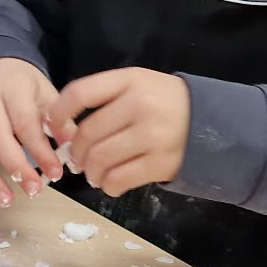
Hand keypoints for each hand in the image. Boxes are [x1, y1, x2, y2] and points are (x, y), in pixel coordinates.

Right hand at [0, 58, 62, 208]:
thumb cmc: (20, 85)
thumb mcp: (44, 91)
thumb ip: (58, 119)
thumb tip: (72, 148)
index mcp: (11, 88)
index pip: (24, 122)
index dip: (40, 150)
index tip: (56, 173)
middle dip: (15, 167)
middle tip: (34, 190)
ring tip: (7, 201)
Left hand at [44, 68, 190, 199]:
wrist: (213, 121)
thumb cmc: (164, 102)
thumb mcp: (138, 84)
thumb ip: (104, 97)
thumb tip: (62, 127)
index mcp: (130, 80)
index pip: (80, 93)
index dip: (58, 113)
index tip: (53, 127)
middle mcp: (140, 104)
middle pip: (87, 133)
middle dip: (75, 152)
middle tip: (77, 160)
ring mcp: (152, 135)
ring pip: (100, 159)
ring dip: (90, 172)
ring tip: (93, 173)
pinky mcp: (162, 162)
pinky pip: (120, 179)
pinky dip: (108, 186)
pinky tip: (110, 183)